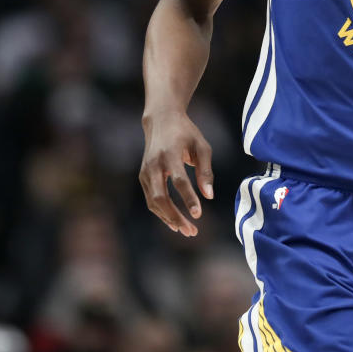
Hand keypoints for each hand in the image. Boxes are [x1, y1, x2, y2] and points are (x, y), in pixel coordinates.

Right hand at [139, 110, 213, 235]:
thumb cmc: (186, 133)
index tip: (199, 215)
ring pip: (154, 202)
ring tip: (187, 231)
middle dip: (176, 216)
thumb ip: (206, 170)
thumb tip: (209, 196)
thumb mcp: (202, 146)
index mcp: (170, 154)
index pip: (179, 180)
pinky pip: (151, 200)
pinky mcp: (143, 177)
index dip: (189, 198)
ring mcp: (145, 171)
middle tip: (192, 231)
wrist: (161, 120)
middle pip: (161, 196)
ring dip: (169, 218)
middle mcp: (154, 164)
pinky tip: (175, 222)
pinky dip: (162, 213)